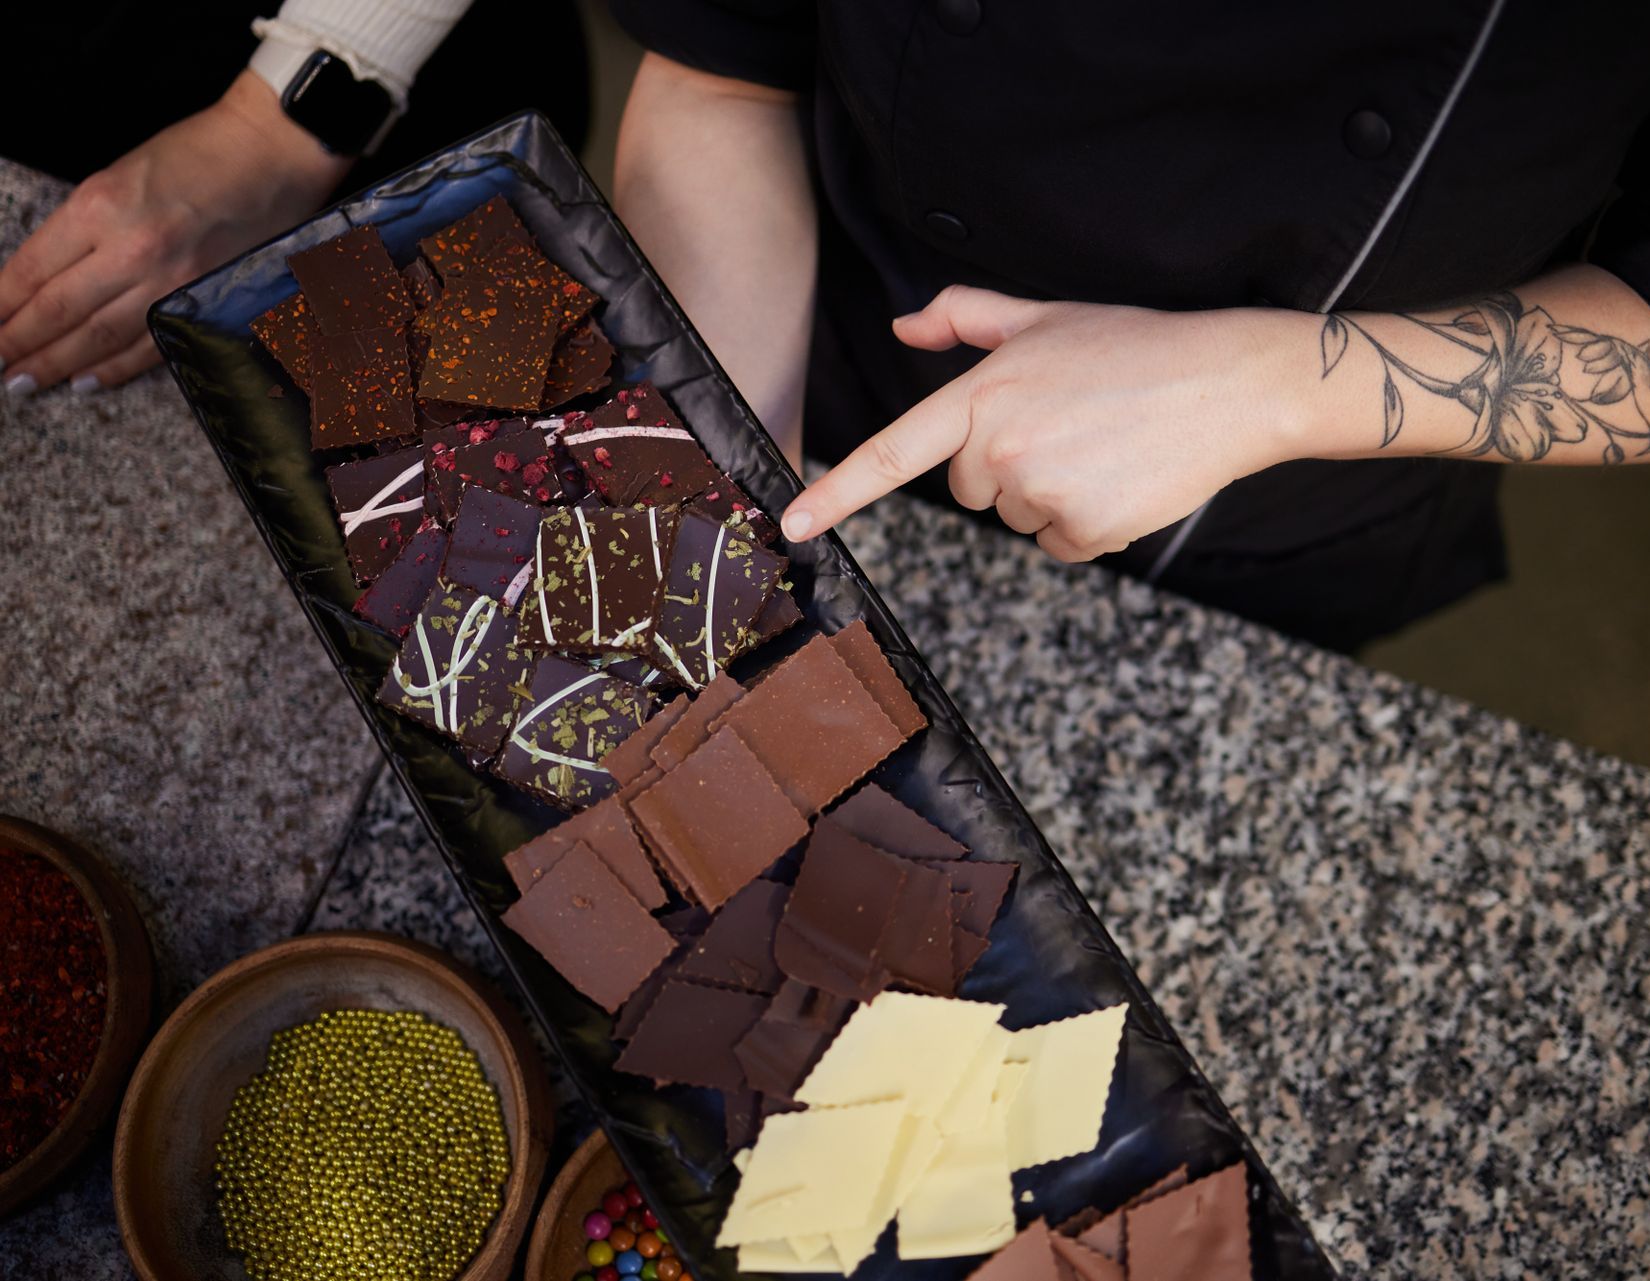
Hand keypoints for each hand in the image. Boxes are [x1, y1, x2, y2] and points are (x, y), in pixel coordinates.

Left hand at [0, 71, 351, 396]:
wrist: (274, 153)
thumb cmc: (198, 152)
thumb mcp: (122, 173)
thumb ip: (84, 225)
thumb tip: (44, 277)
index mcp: (101, 206)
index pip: (32, 270)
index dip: (0, 307)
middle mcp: (132, 249)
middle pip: (59, 311)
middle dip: (19, 344)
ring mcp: (173, 281)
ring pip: (100, 336)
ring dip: (57, 363)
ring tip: (25, 382)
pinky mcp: (205, 300)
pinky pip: (151, 345)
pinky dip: (114, 368)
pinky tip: (85, 381)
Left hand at [781, 285, 1320, 560]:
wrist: (1229, 383)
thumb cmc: (1137, 347)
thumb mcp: (1045, 317)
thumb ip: (965, 315)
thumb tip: (905, 325)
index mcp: (983, 394)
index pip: (893, 452)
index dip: (836, 493)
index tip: (794, 526)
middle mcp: (1002, 448)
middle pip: (970, 489)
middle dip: (1007, 465)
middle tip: (1069, 426)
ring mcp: (1042, 493)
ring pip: (1018, 518)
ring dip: (1052, 495)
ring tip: (1104, 447)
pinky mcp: (1084, 530)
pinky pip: (1061, 544)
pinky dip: (1088, 523)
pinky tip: (1122, 479)